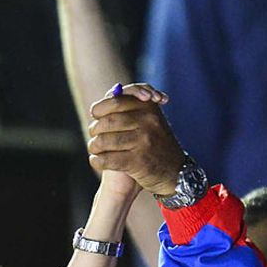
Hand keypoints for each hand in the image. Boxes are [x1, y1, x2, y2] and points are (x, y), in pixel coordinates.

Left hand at [87, 84, 183, 199]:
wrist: (174, 172)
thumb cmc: (155, 143)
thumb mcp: (152, 119)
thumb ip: (133, 105)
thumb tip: (110, 94)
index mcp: (149, 108)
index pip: (115, 101)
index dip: (100, 108)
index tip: (96, 114)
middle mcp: (148, 122)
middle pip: (107, 121)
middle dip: (94, 128)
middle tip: (92, 133)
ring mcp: (143, 142)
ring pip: (105, 141)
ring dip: (93, 146)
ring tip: (94, 148)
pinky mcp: (137, 162)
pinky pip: (107, 160)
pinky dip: (97, 161)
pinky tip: (96, 161)